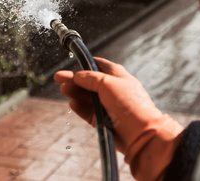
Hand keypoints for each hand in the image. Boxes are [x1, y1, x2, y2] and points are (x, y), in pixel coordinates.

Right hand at [54, 57, 183, 180]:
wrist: (141, 134)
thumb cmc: (129, 105)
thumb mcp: (108, 83)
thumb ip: (90, 78)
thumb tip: (78, 75)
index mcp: (117, 76)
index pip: (98, 65)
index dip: (84, 64)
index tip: (71, 63)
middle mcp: (112, 89)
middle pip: (89, 81)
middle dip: (74, 79)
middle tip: (58, 78)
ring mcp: (107, 105)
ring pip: (87, 97)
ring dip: (75, 92)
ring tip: (64, 89)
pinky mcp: (103, 120)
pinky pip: (88, 112)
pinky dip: (80, 107)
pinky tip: (72, 103)